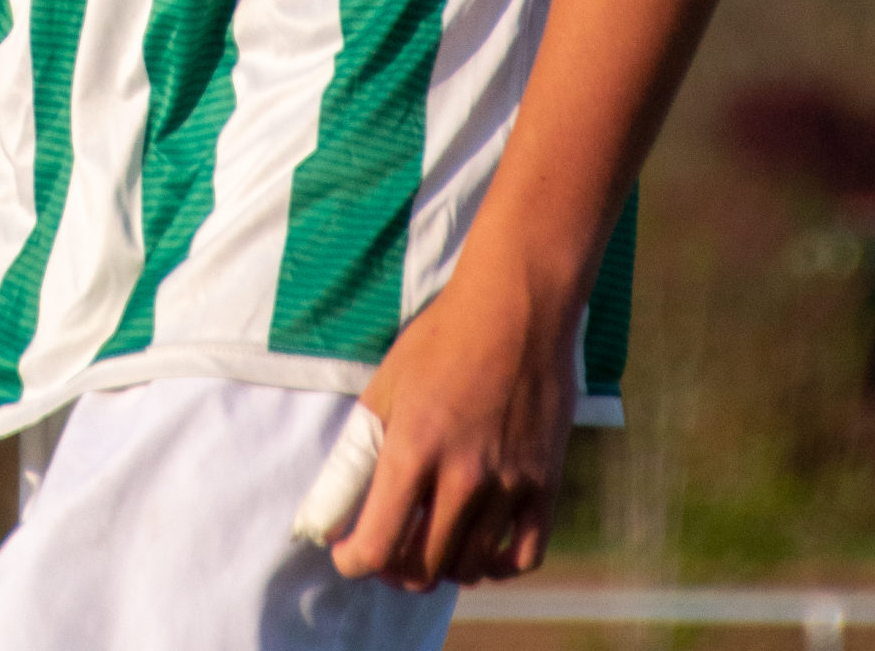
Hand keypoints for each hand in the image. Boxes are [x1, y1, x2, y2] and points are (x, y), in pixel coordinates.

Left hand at [329, 248, 575, 591]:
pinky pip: (522, 557)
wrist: (516, 306)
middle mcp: (463, 476)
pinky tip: (479, 550)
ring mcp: (509, 484)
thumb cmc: (442, 339)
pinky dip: (496, 566)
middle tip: (389, 546)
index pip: (378, 545)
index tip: (348, 553)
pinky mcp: (546, 484)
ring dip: (441, 566)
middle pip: (423, 566)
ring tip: (429, 542)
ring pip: (469, 566)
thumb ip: (356, 454)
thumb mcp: (385, 388)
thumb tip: (328, 512)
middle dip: (395, 567)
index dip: (354, 561)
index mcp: (414, 448)